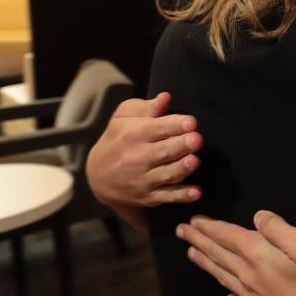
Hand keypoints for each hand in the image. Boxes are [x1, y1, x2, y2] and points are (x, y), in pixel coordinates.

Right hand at [86, 92, 203, 207]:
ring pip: (167, 174)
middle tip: (197, 139)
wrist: (97, 176)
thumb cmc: (117, 139)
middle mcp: (138, 158)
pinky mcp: (149, 197)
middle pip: (164, 151)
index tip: (191, 122)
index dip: (175, 125)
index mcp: (134, 134)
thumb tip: (165, 98)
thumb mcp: (123, 118)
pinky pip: (167, 196)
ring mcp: (144, 179)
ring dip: (182, 168)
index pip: (157, 128)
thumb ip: (145, 108)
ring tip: (195, 160)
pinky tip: (196, 192)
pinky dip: (182, 196)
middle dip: (181, 145)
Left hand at [178, 211, 295, 295]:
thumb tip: (257, 217)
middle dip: (200, 242)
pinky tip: (226, 292)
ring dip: (207, 263)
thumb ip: (280, 229)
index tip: (193, 220)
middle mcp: (251, 279)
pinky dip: (228, 292)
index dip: (210, 227)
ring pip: (224, 277)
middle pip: (220, 256)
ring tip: (192, 254)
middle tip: (181, 232)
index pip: (229, 237)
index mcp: (260, 257)